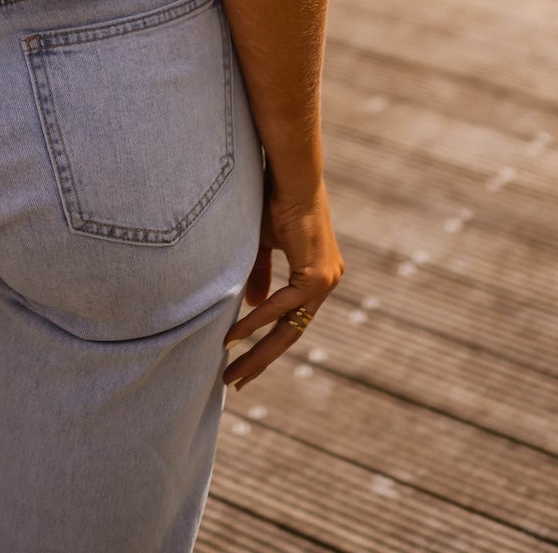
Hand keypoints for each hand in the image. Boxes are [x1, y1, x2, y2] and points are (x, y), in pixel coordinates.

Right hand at [222, 174, 343, 390]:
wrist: (289, 174)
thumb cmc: (275, 200)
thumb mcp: (263, 244)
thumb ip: (261, 276)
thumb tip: (253, 307)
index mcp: (317, 274)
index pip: (291, 319)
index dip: (266, 342)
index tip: (242, 362)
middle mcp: (326, 282)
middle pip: (291, 333)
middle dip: (261, 359)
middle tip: (236, 382)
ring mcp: (326, 281)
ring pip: (288, 329)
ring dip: (256, 351)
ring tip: (231, 372)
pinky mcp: (317, 277)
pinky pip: (281, 308)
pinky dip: (255, 321)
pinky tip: (234, 336)